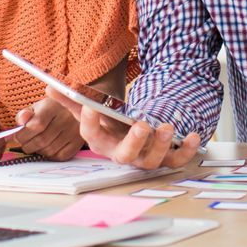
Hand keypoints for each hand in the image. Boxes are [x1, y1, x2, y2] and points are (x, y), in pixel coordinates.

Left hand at [11, 93, 83, 161]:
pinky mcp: (78, 142)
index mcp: (53, 107)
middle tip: (25, 144)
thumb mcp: (36, 108)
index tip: (17, 137)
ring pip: (49, 151)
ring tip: (36, 145)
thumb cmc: (50, 110)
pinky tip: (48, 149)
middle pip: (42, 140)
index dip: (23, 135)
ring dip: (38, 151)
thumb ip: (24, 114)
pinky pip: (60, 156)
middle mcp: (66, 118)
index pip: (36, 125)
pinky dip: (51, 156)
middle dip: (28, 146)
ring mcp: (74, 131)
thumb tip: (21, 121)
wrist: (74, 110)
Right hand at [57, 89, 200, 170]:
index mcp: (102, 142)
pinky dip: (188, 151)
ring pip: (153, 160)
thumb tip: (50, 86)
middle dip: (135, 142)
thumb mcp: (92, 110)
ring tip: (167, 127)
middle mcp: (123, 154)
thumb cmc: (111, 123)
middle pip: (126, 156)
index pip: (91, 136)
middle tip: (142, 125)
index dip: (89, 122)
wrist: (132, 134)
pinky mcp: (166, 158)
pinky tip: (195, 136)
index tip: (92, 107)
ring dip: (162, 145)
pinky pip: (178, 160)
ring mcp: (145, 158)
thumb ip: (73, 99)